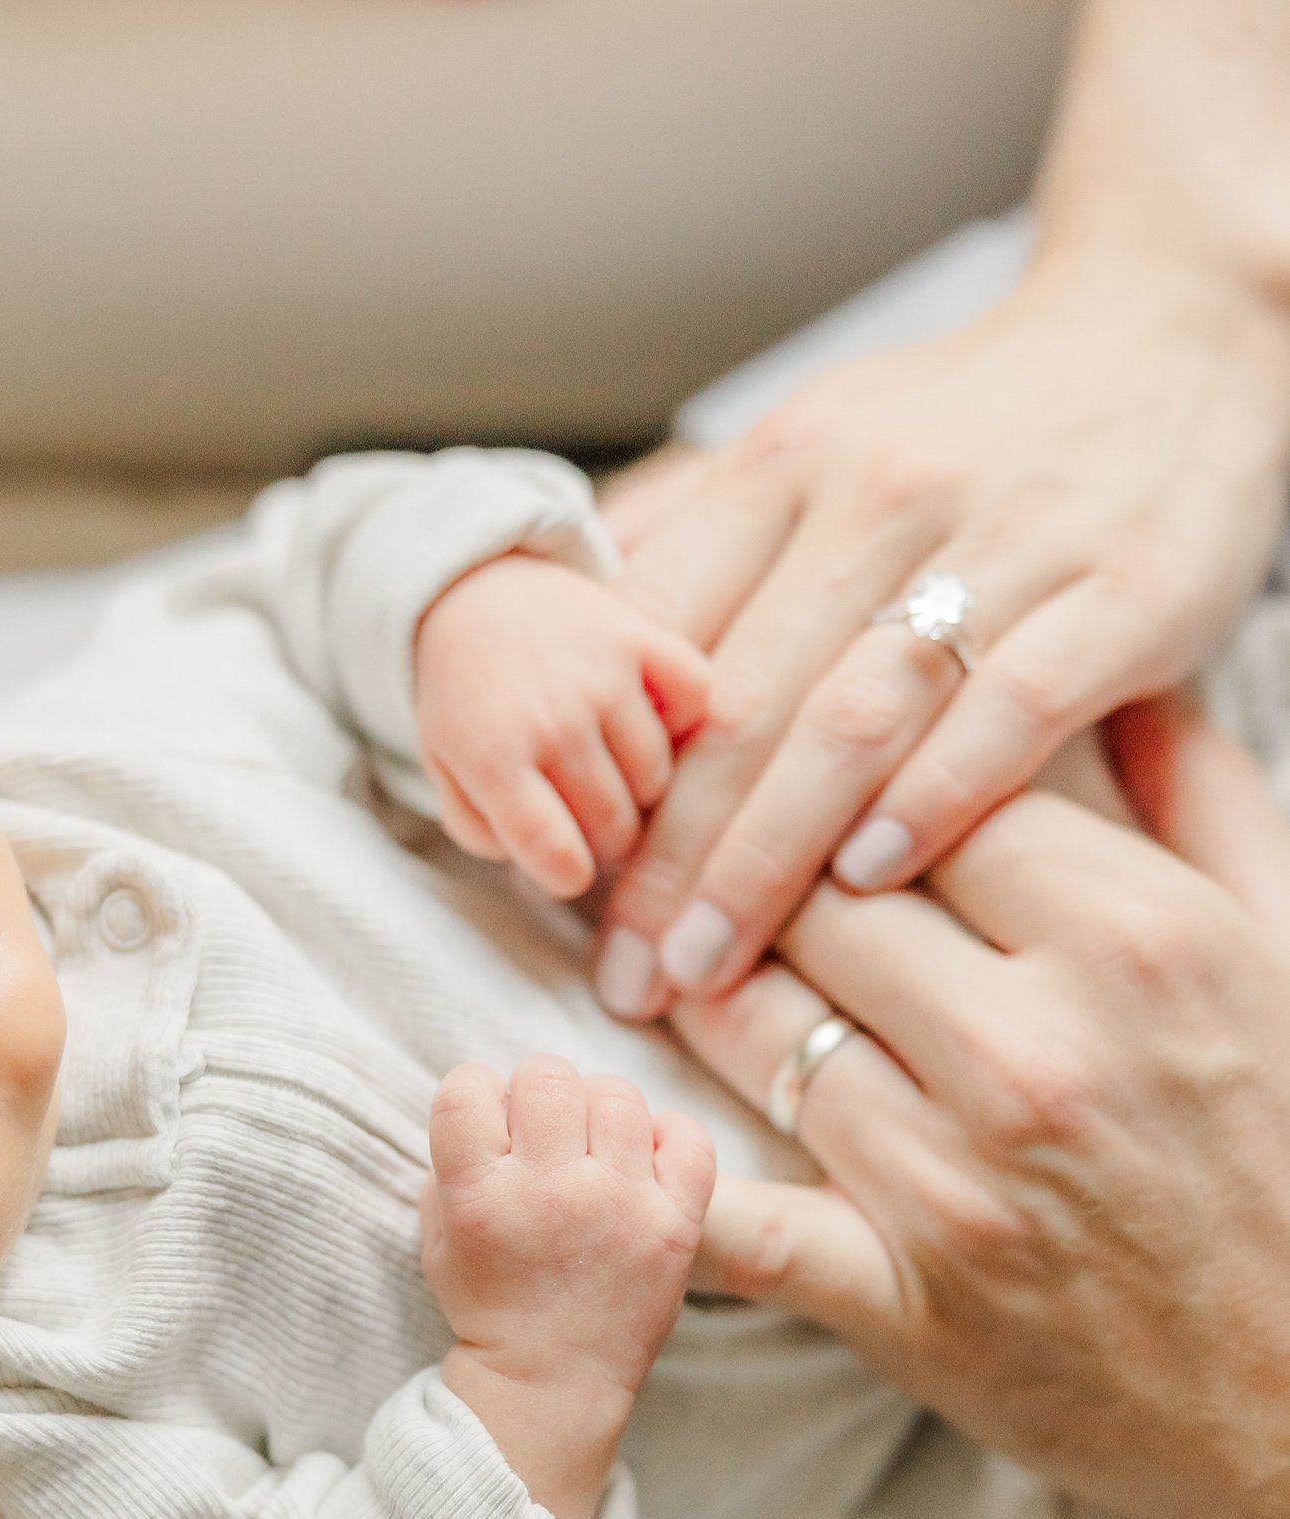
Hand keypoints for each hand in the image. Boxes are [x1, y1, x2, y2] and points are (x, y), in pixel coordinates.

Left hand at [415, 553, 710, 899]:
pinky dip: (681, 718)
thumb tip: (558, 865)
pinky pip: (697, 705)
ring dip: (639, 784)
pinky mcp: (645, 636)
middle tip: (584, 808)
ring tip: (608, 760)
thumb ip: (488, 834)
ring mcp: (603, 674)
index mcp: (493, 755)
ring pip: (660, 781)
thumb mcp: (448, 773)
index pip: (559, 858)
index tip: (565, 861)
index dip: (567, 873)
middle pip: (617, 829)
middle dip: (603, 834)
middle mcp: (553, 716)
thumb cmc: (469, 702)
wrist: (476, 594)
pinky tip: (647, 715)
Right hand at [422, 1054, 713, 1518]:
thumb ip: (453, 1164)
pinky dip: (668, 1134)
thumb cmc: (491, 1306)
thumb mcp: (440, 1237)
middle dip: (536, 1092)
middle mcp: (550, 1192)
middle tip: (542, 1131)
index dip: (474, 1093)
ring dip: (597, 1107)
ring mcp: (620, 1205)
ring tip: (592, 1145)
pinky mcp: (675, 1224)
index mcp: (479, 1196)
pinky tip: (643, 1158)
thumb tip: (492, 1103)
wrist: (550, 1386)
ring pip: (616, 1094)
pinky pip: (688, 1136)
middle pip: (546, 1076)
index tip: (487, 1123)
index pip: (466, 1088)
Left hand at [594, 250, 1289, 1014]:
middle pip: (740, 705)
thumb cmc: (972, 416)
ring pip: (850, 719)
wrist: (1172, 328)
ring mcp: (1002, 543)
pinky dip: (932, 798)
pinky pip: (1008, 711)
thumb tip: (573, 599)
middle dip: (664, 857)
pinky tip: (868, 882)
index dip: (600, 770)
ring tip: (706, 966)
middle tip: (624, 971)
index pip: (659, 636)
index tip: (565, 878)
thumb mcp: (819, 430)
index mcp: (787, 463)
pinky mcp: (1118, 592)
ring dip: (765, 862)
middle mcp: (878, 495)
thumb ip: (700, 523)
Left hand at [673, 700, 1289, 1518]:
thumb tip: (1120, 682)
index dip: (852, 781)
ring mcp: (954, 1181)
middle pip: (816, 898)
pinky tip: (607, 1120)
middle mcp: (1037, 1050)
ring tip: (665, 959)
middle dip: (756, 872)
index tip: (814, 789)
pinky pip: (736, 1217)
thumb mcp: (1287, 953)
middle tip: (699, 859)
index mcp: (1136, 941)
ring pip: (755, 1026)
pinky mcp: (898, 1300)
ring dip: (700, 986)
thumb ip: (1204, 801)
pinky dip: (662, 1170)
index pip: (919, 794)